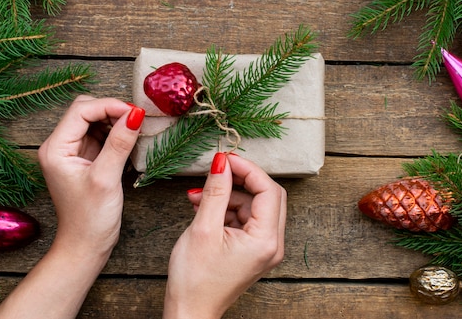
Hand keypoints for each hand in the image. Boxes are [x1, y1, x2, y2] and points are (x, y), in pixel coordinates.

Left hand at [0, 95, 144, 318]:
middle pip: (86, 110)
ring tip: (136, 131)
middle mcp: (60, 146)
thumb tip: (136, 114)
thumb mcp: (106, 178)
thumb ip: (120, 143)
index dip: (109, 106)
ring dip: (116, 121)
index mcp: (55, 149)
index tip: (135, 112)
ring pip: (95, 120)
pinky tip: (129, 142)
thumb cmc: (90, 218)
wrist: (85, 245)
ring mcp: (72, 151)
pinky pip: (101, 134)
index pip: (81, 110)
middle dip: (112, 111)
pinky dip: (116, 133)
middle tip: (137, 120)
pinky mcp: (85, 158)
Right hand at [163, 152, 286, 318]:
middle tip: (217, 171)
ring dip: (228, 197)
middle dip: (240, 181)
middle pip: (267, 196)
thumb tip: (222, 162)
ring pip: (254, 206)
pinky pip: (246, 219)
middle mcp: (272, 244)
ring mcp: (264, 248)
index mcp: (266, 240)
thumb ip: (216, 192)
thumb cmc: (195, 279)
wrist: (189, 311)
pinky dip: (226, 210)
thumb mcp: (203, 228)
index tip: (226, 159)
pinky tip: (204, 210)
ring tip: (198, 199)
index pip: (268, 190)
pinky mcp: (253, 250)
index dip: (248, 170)